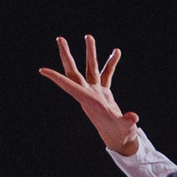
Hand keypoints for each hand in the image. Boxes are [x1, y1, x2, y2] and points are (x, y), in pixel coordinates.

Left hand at [39, 34, 139, 154]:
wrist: (120, 139)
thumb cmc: (120, 134)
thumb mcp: (124, 128)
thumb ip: (128, 121)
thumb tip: (133, 118)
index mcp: (89, 101)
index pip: (70, 86)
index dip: (57, 78)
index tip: (43, 70)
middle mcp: (89, 94)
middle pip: (74, 72)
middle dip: (67, 55)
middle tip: (60, 39)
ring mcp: (96, 92)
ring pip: (90, 69)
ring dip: (90, 53)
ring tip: (89, 36)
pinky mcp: (104, 93)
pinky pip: (106, 74)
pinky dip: (111, 64)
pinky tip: (116, 52)